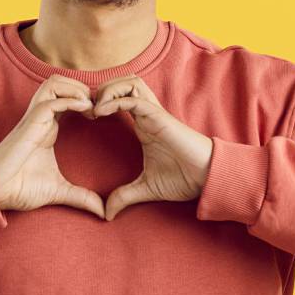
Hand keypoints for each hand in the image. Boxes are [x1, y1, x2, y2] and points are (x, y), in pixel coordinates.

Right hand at [0, 74, 105, 218]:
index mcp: (46, 126)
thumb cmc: (20, 188)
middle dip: (82, 86)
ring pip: (54, 83)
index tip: (100, 115)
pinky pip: (51, 101)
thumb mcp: (58, 191)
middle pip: (59, 80)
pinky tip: (85, 111)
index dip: (84, 98)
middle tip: (98, 107)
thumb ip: (81, 197)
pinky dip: (70, 100)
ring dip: (75, 89)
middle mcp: (40, 117)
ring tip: (90, 107)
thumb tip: (102, 210)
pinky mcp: (30, 123)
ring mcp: (34, 118)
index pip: (65, 96)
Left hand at [86, 75, 214, 220]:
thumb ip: (125, 196)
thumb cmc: (183, 178)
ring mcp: (154, 112)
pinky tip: (101, 113)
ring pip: (130, 82)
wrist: (207, 178)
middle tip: (87, 110)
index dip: (101, 101)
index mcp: (143, 123)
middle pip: (123, 81)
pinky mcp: (159, 117)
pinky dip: (116, 100)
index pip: (120, 96)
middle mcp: (148, 113)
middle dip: (102, 89)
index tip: (86, 118)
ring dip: (109, 90)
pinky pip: (135, 98)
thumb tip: (107, 213)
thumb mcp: (146, 188)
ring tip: (96, 109)